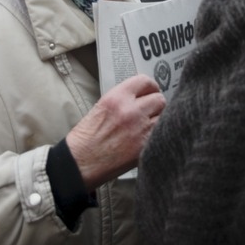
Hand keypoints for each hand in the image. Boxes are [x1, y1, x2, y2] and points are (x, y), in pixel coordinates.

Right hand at [66, 74, 165, 190]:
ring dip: (158, 121)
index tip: (151, 91)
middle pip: (159, 99)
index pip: (145, 81)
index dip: (150, 87)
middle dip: (156, 105)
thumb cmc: (86, 138)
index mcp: (117, 98)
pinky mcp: (145, 147)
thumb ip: (123, 99)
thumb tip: (140, 96)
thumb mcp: (101, 107)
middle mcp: (131, 111)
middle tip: (150, 111)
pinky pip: (160, 135)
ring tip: (147, 127)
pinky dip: (156, 136)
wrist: (80, 162)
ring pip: (164, 117)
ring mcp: (140, 129)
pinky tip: (146, 139)